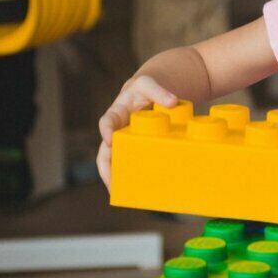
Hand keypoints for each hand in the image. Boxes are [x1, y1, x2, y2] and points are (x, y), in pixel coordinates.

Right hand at [96, 74, 177, 189]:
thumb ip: (158, 90)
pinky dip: (129, 178)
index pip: (107, 122)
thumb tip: (172, 102)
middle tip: (111, 182)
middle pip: (105, 151)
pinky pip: (129, 165)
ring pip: (113, 162)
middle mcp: (117, 130)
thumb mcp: (148, 84)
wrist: (150, 94)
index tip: (109, 140)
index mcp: (117, 112)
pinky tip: (134, 191)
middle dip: (105, 167)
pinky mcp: (135, 150)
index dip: (106, 130)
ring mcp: (124, 142)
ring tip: (118, 193)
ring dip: (113, 178)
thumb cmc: (145, 89)